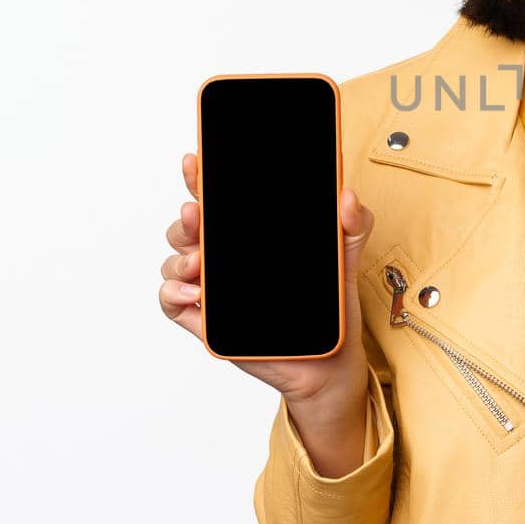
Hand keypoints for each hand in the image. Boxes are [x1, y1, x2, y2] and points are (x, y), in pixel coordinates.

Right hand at [159, 151, 377, 415]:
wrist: (328, 361)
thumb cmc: (330, 305)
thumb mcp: (346, 257)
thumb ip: (352, 223)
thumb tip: (346, 196)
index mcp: (251, 234)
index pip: (218, 199)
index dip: (201, 178)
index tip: (195, 161)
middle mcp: (226, 256)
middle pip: (188, 226)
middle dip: (186, 217)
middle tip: (196, 214)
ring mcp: (213, 288)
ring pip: (175, 260)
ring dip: (179, 257)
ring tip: (200, 263)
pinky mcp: (207, 320)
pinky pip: (172, 301)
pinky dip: (173, 292)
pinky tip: (195, 294)